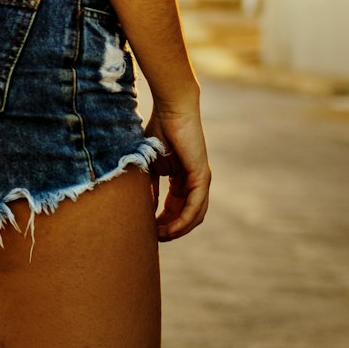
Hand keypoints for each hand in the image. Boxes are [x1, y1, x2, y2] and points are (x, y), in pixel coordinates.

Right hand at [145, 99, 211, 241]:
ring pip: (194, 216)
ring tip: (161, 237)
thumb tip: (145, 210)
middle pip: (186, 216)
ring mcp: (201, 180)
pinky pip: (196, 206)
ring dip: (178, 230)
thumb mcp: (150, 165)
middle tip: (153, 238)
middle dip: (170, 230)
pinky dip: (184, 220)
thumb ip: (150, 187)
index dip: (163, 222)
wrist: (171, 109)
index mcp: (182, 178)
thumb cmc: (159, 130)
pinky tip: (171, 228)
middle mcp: (195, 181)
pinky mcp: (202, 176)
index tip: (148, 230)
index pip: (176, 208)